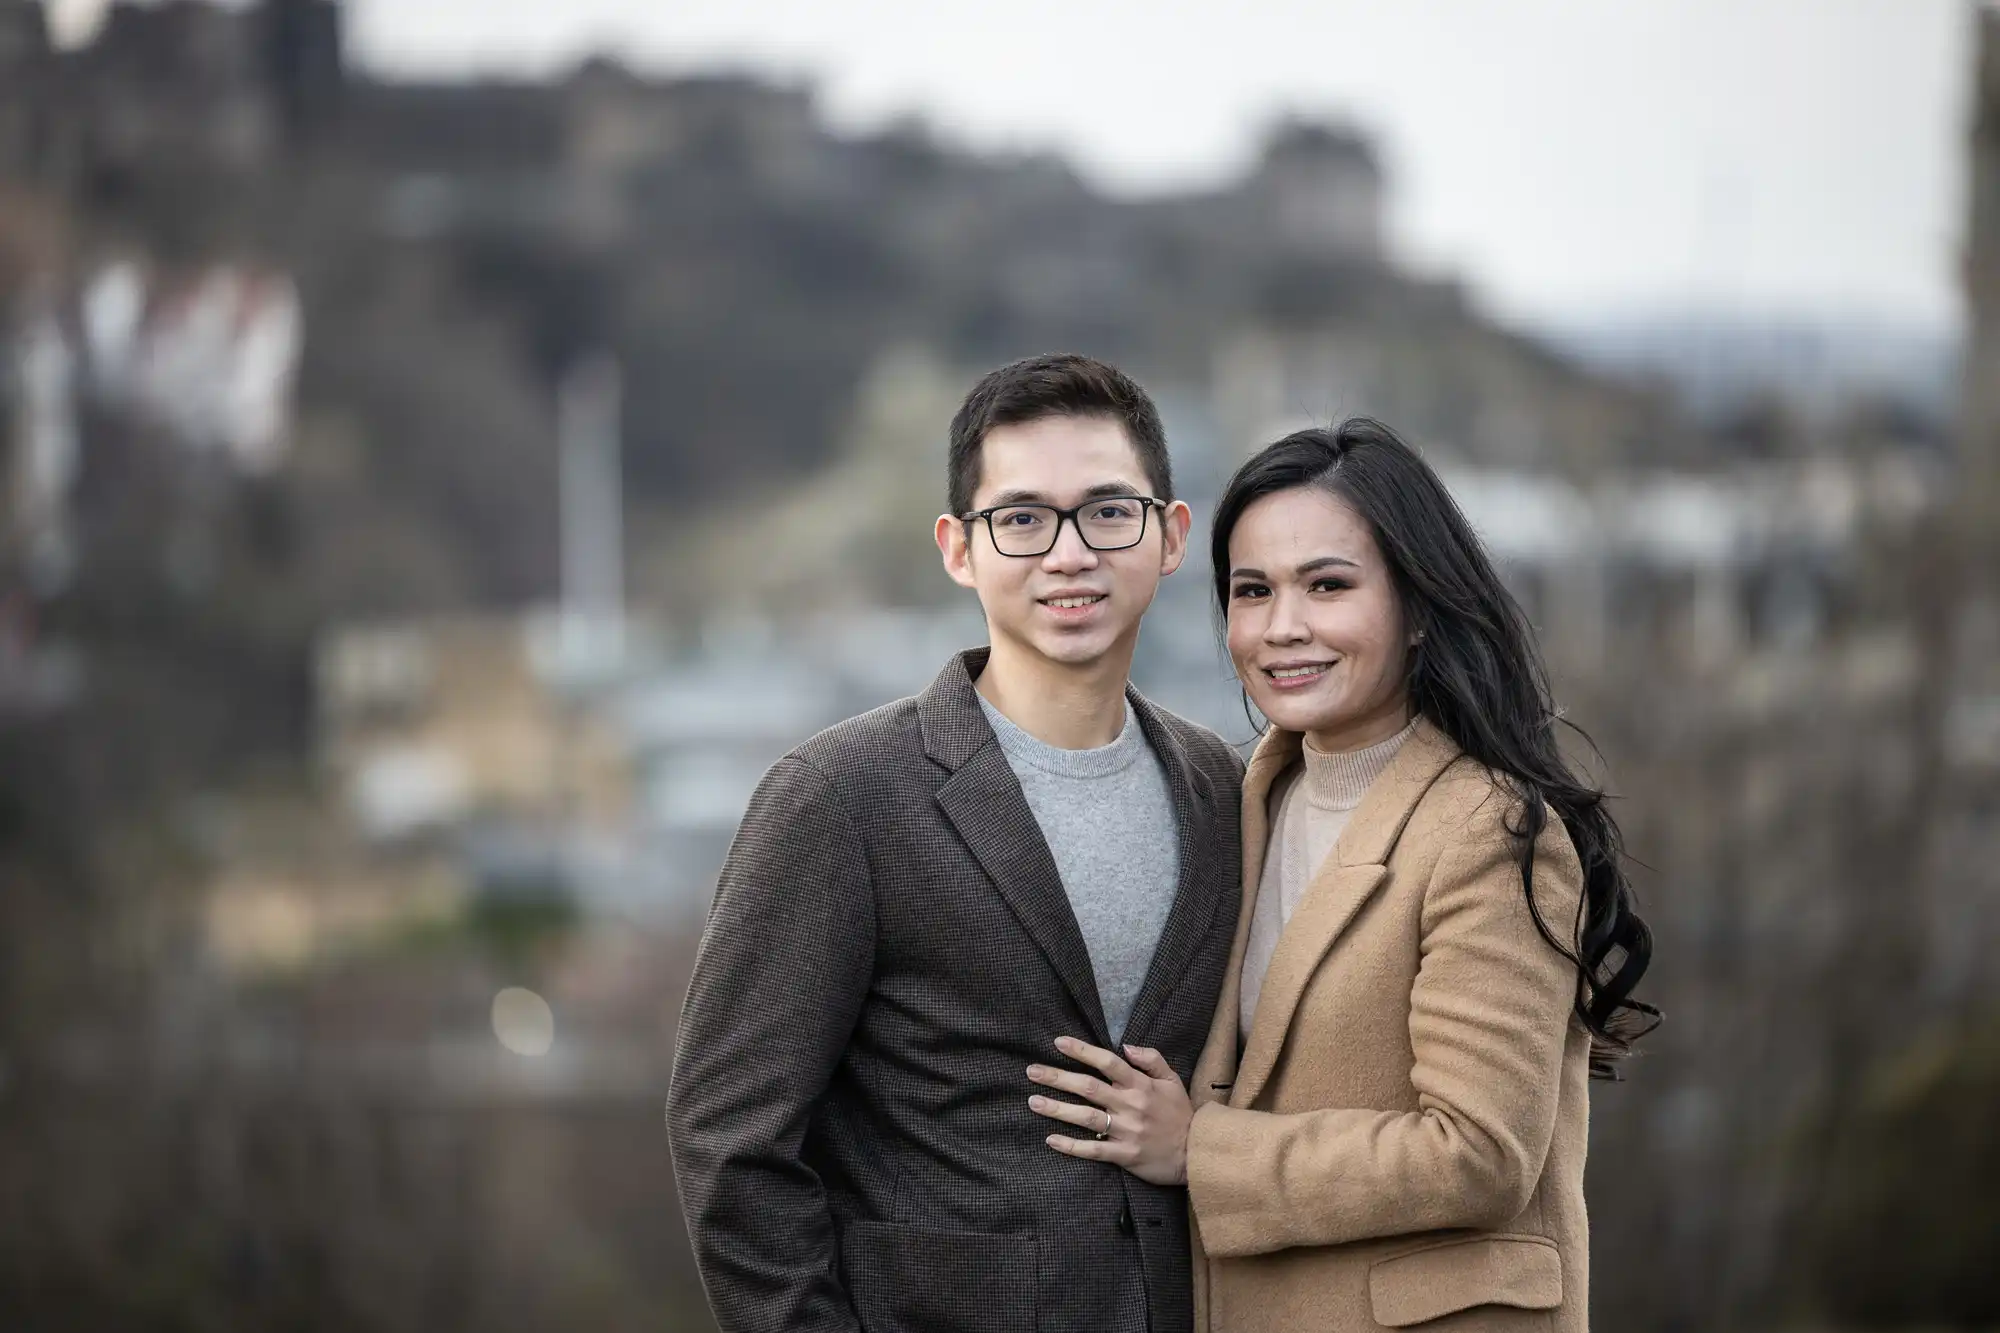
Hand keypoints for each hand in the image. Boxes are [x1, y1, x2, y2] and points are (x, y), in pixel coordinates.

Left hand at [1027, 1035, 1191, 1185]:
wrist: (1196, 1153)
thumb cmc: (1180, 1114)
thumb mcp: (1172, 1080)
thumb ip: (1151, 1059)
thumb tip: (1126, 1046)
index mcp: (1140, 1085)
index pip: (1107, 1062)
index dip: (1082, 1051)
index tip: (1058, 1042)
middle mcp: (1130, 1105)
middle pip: (1088, 1087)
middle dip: (1058, 1077)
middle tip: (1032, 1071)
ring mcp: (1126, 1131)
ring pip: (1086, 1117)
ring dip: (1057, 1108)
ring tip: (1033, 1102)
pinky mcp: (1125, 1155)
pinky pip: (1094, 1150)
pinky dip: (1072, 1146)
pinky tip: (1051, 1139)